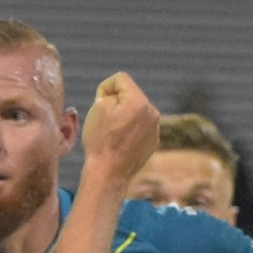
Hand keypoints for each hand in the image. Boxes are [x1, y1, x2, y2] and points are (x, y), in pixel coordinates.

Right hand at [78, 72, 159, 187]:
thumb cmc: (100, 141)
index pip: (120, 79)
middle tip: (105, 120)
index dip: (105, 88)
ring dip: (124, 115)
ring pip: (135, 110)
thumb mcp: (98, 108)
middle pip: (130, 94)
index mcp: (139, 101)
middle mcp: (152, 112)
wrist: (109, 173)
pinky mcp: (153, 140)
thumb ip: (109, 93)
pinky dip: (130, 128)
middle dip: (116, 102)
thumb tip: (117, 96)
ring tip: (112, 132)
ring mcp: (155, 127)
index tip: (99, 104)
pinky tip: (120, 141)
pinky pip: (140, 125)